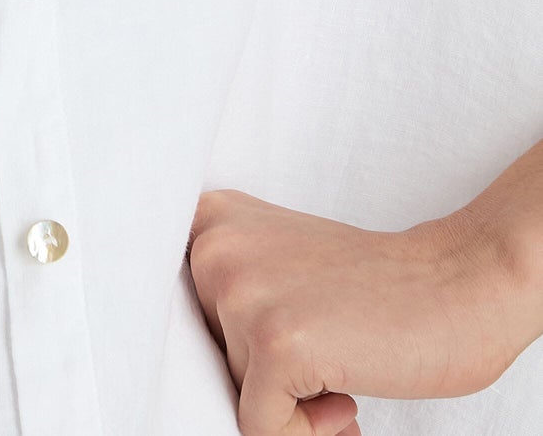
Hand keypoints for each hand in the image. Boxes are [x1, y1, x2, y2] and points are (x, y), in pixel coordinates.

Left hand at [186, 186, 531, 435]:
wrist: (457, 284)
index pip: (177, 316)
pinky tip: (347, 404)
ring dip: (287, 406)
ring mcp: (242, 295)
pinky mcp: (275, 345)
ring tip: (338, 381)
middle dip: (260, 379)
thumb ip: (230, 293)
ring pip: (231, 392)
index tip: (282, 351)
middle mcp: (215, 249)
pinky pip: (260, 428)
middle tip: (319, 375)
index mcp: (211, 221)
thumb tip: (185, 373)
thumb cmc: (374, 286)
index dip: (227, 350)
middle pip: (204, 356)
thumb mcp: (279, 263)